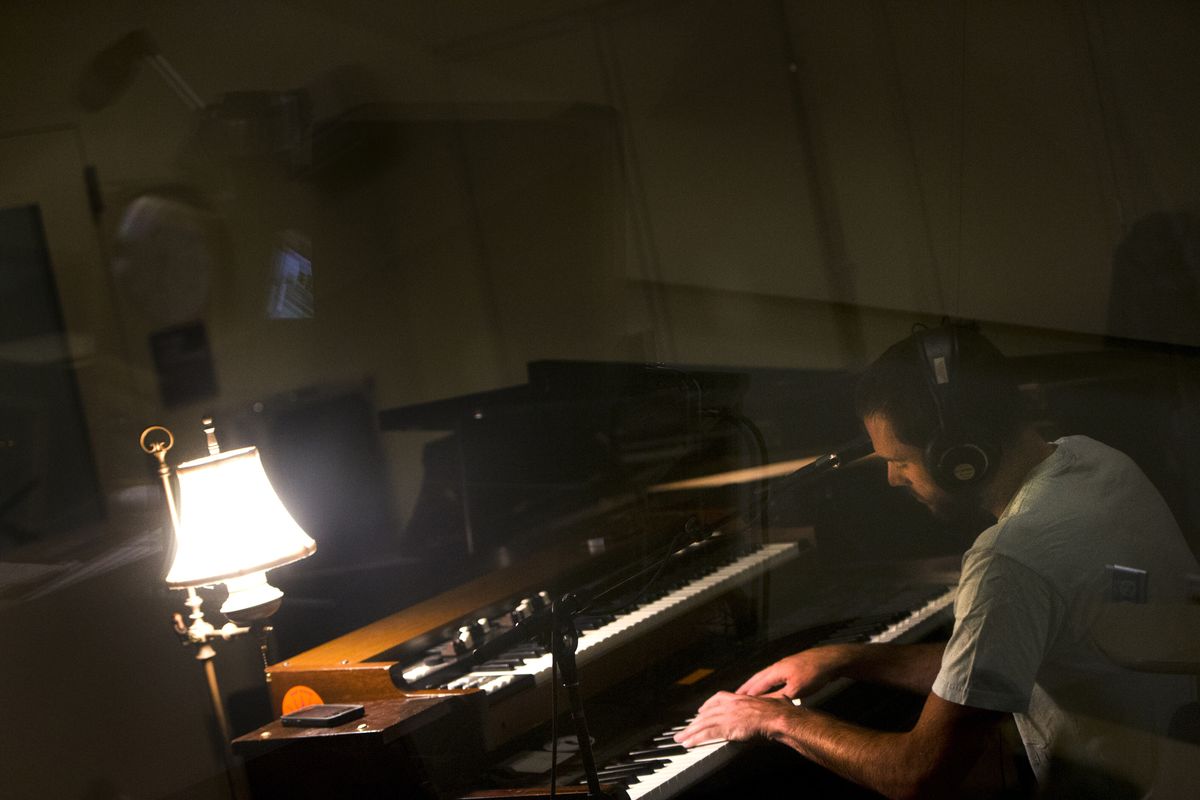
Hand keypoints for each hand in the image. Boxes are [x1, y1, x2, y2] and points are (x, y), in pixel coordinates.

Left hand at [672, 691, 797, 746]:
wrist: (778, 717)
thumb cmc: (780, 711)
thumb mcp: (774, 702)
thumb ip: (772, 703)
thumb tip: (781, 701)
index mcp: (739, 698)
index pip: (717, 699)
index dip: (707, 706)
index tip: (700, 711)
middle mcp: (729, 705)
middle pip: (706, 714)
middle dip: (693, 723)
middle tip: (684, 729)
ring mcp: (726, 715)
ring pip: (702, 724)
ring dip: (689, 732)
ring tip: (680, 738)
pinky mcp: (726, 728)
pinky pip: (706, 735)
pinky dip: (695, 739)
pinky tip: (688, 743)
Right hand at [735, 645, 847, 698]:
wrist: (830, 660)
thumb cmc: (814, 674)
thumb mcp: (796, 689)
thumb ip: (779, 696)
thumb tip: (764, 705)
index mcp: (775, 671)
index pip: (756, 685)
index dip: (745, 694)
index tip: (734, 702)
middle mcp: (776, 667)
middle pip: (757, 678)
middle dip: (745, 688)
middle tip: (733, 696)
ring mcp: (783, 666)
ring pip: (764, 677)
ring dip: (754, 685)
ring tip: (746, 692)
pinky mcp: (791, 668)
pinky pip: (772, 676)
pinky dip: (765, 683)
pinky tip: (767, 687)